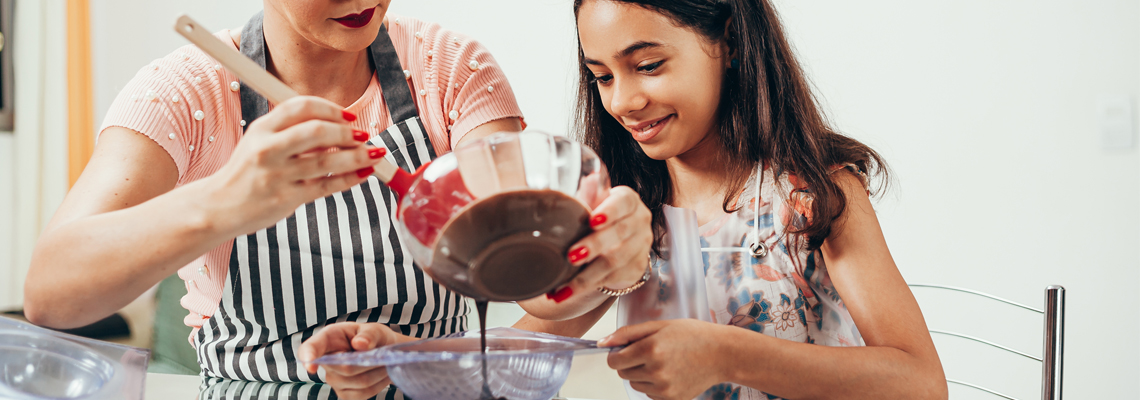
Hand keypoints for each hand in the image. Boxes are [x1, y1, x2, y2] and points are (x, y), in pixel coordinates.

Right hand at [202, 96, 384, 235]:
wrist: (219, 206)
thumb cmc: (246, 171)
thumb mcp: (258, 141)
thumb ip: (291, 130)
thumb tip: (337, 125)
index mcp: (262, 128)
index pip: (301, 107)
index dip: (330, 108)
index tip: (348, 116)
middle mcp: (268, 150)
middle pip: (317, 132)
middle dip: (347, 133)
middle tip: (363, 136)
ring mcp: (277, 176)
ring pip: (327, 162)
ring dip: (357, 157)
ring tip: (375, 154)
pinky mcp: (286, 199)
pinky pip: (326, 187)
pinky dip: (350, 179)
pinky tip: (364, 173)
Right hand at [298, 323, 399, 399]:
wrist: (383, 352)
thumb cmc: (374, 338)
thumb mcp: (374, 329)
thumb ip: (369, 334)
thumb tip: (359, 344)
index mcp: (328, 338)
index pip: (310, 348)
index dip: (308, 357)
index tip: (311, 367)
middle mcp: (326, 361)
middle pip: (345, 368)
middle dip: (369, 362)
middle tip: (384, 355)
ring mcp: (334, 380)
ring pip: (359, 383)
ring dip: (378, 373)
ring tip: (386, 362)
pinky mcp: (345, 394)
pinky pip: (363, 394)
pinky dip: (379, 384)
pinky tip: (382, 374)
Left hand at [553, 185, 651, 300]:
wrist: (613, 243)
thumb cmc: (597, 217)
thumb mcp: (592, 203)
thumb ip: (589, 194)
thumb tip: (588, 180)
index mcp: (628, 200)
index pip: (624, 202)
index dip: (609, 211)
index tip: (592, 221)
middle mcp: (640, 221)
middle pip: (620, 234)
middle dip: (594, 246)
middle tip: (571, 256)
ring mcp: (641, 246)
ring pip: (615, 261)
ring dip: (587, 275)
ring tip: (563, 285)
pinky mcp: (636, 268)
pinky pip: (612, 278)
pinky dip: (587, 287)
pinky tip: (566, 292)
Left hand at [599, 319, 729, 399]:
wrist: (722, 354)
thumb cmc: (693, 335)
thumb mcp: (660, 326)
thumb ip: (628, 334)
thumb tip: (602, 343)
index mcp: (650, 349)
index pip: (614, 361)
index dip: (617, 354)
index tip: (626, 349)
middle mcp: (655, 371)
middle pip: (623, 373)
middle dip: (629, 363)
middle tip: (648, 352)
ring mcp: (664, 388)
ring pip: (635, 384)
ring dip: (641, 374)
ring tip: (662, 361)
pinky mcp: (671, 399)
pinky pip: (650, 394)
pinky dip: (654, 385)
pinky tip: (671, 372)